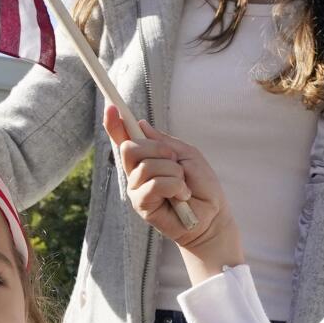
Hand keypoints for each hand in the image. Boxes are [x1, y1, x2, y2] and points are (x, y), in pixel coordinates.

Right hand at [102, 105, 235, 257]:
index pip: (124, 139)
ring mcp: (137, 189)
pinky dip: (174, 186)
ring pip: (146, 166)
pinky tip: (181, 196)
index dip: (115, 124)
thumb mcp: (187, 155)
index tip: (111, 107)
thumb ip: (164, 142)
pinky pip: (153, 185)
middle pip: (129, 147)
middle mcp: (136, 173)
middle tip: (175, 161)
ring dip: (173, 172)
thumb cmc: (202, 185)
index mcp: (146, 158)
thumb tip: (140, 124)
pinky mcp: (142, 205)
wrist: (212, 215)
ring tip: (183, 185)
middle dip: (157, 149)